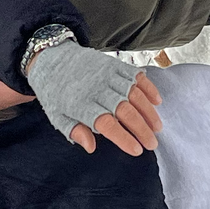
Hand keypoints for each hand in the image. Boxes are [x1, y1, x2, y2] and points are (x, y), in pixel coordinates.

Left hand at [28, 40, 162, 154]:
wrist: (52, 58)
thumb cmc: (54, 91)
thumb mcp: (56, 115)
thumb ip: (74, 131)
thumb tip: (91, 147)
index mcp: (82, 105)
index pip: (108, 125)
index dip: (124, 138)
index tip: (137, 150)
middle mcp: (98, 90)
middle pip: (126, 111)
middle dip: (142, 129)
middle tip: (152, 144)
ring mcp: (108, 75)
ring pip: (135, 95)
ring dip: (149, 112)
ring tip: (157, 127)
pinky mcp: (115, 64)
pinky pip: (136, 76)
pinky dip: (148, 88)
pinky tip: (156, 101)